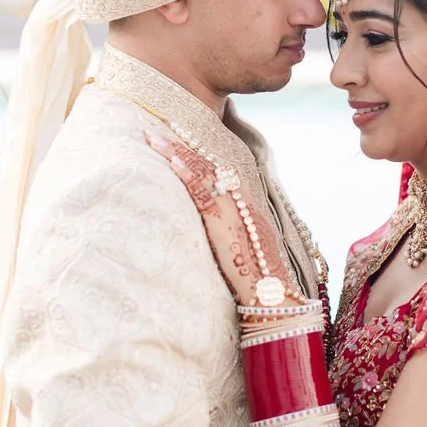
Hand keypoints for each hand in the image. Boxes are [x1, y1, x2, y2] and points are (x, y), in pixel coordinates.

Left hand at [146, 132, 295, 307]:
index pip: (215, 173)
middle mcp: (239, 202)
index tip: (173, 142)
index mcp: (243, 207)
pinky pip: (204, 192)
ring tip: (153, 139)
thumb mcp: (242, 248)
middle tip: (153, 132)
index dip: (193, 155)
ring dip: (177, 153)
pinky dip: (188, 174)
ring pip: (203, 173)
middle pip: (207, 166)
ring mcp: (233, 210)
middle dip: (179, 147)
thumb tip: (208, 230)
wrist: (273, 295)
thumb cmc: (258, 279)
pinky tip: (173, 161)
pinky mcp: (224, 222)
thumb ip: (226, 233)